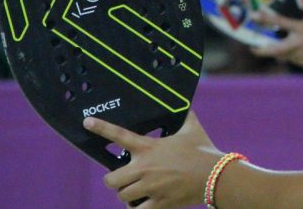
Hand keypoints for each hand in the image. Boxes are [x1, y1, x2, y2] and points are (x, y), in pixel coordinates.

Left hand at [83, 111, 221, 208]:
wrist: (216, 175)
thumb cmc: (203, 150)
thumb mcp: (192, 128)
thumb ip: (185, 116)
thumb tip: (186, 104)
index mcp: (149, 147)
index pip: (120, 135)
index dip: (101, 128)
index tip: (87, 122)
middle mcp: (145, 167)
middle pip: (111, 179)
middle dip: (113, 180)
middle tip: (121, 179)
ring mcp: (151, 187)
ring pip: (122, 196)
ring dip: (126, 195)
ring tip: (134, 192)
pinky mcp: (159, 203)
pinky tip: (142, 205)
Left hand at [250, 4, 302, 66]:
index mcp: (302, 28)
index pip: (279, 22)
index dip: (265, 19)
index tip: (254, 16)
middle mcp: (299, 43)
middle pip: (275, 50)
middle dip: (262, 50)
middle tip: (253, 48)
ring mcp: (301, 55)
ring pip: (282, 55)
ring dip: (276, 52)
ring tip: (270, 47)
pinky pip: (291, 59)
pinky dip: (288, 55)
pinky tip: (290, 50)